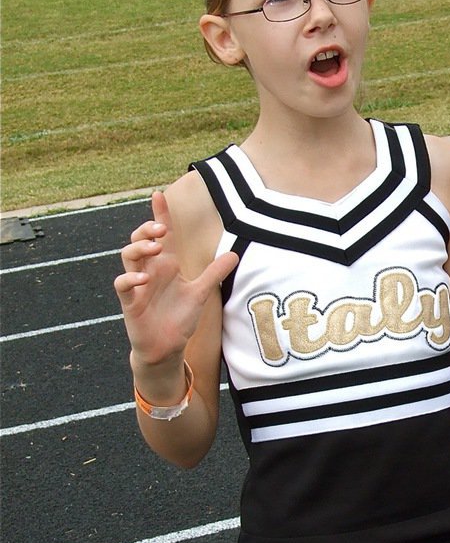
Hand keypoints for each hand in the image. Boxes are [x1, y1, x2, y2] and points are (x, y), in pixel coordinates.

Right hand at [114, 191, 238, 367]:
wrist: (167, 347)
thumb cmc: (179, 318)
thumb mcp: (200, 292)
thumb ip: (215, 273)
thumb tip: (235, 254)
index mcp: (166, 265)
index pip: (162, 235)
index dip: (160, 215)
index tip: (158, 195)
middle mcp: (151, 270)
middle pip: (140, 239)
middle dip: (147, 229)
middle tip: (160, 229)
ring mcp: (138, 285)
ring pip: (128, 256)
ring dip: (139, 248)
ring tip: (156, 248)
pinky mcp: (130, 302)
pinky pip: (122, 285)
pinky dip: (130, 278)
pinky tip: (144, 278)